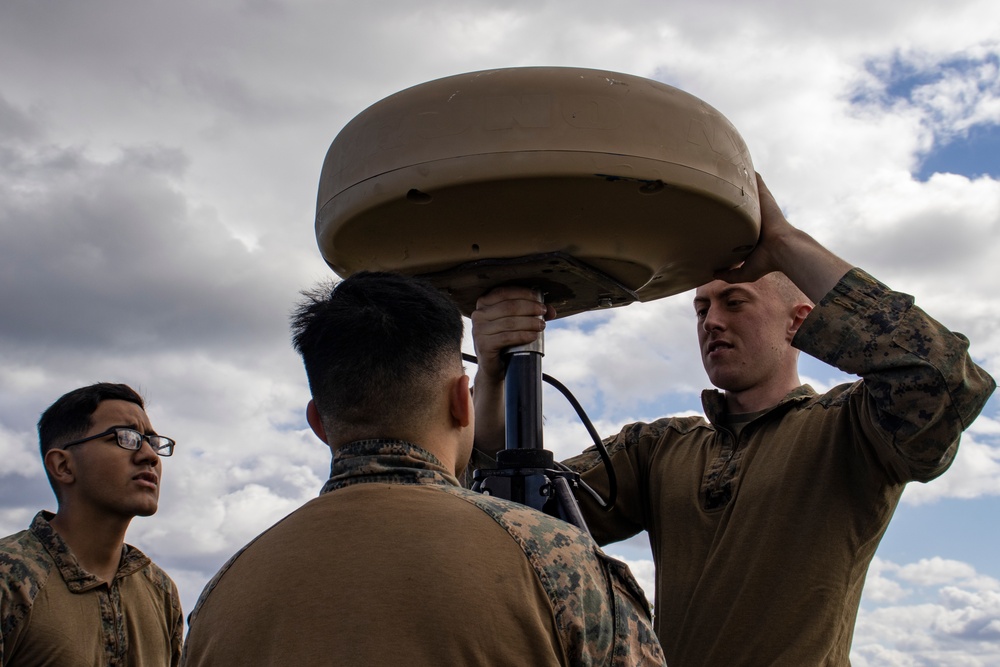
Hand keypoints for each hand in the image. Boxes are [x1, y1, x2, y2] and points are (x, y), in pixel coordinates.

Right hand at [471, 286, 554, 382]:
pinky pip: (506, 337)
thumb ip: (532, 313)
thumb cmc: (505, 341)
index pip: (504, 292)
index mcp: (484, 303)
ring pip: (509, 322)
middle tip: (543, 312)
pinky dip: (523, 336)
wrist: (493, 366)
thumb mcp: (517, 323)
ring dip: (529, 322)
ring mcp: (478, 330)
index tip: (540, 301)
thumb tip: (550, 309)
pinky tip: (533, 336)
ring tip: (541, 326)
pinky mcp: (483, 345)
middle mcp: (478, 314)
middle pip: (508, 306)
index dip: (524, 294)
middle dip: (530, 308)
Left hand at [713, 173, 851, 302]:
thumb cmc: (766, 261)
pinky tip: (739, 162)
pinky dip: (750, 172)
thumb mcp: (745, 271)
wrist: (783, 248)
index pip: (737, 223)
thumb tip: (713, 273)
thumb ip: (729, 274)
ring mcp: (760, 207)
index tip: (715, 214)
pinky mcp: (764, 197)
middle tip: (714, 188)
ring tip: (723, 171)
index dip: (728, 218)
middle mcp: (755, 218)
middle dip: (732, 197)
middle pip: (742, 204)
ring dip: (739, 182)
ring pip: (748, 191)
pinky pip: (756, 181)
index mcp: (750, 233)